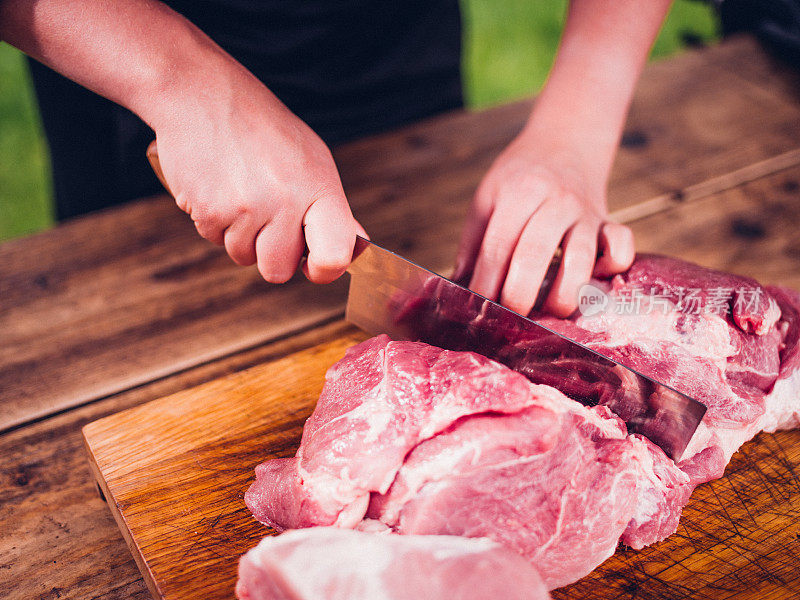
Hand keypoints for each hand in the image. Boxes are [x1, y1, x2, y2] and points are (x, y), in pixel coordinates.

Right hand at [151, 66, 363, 283]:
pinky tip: (217, 186)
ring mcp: (246, 208)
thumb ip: (332, 207)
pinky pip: (213, 240)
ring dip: (239, 234)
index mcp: (319, 188)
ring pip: (243, 257)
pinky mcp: (208, 211)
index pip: (335, 255)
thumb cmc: (261, 127)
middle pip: (279, 271)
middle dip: (269, 252)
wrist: (200, 92)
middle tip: (265, 214)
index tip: (313, 266)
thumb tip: (355, 245)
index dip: (324, 271)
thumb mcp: (311, 158)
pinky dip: (214, 221)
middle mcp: (286, 201)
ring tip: (238, 190)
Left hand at [454, 133, 633, 316]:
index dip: (486, 281)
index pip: (498, 245)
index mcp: (519, 192)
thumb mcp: (487, 197)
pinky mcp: (610, 223)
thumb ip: (473, 243)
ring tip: (550, 312)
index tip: (478, 307)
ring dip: (564, 293)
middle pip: (535, 254)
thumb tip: (460, 291)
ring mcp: (586, 213)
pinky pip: (623, 247)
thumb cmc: (519, 179)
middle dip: (519, 294)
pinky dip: (613, 267)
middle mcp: (556, 201)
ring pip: (581, 258)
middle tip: (510, 317)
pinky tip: (595, 281)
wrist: (564, 143)